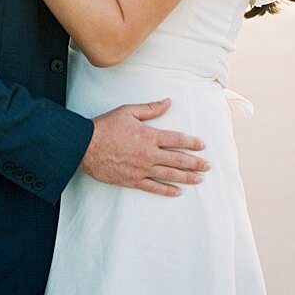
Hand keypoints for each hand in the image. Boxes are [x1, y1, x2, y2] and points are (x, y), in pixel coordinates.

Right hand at [81, 98, 208, 196]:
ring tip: (199, 179)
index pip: (176, 140)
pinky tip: (178, 191)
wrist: (87, 145)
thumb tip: (168, 102)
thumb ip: (150, 108)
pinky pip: (155, 187)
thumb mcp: (128, 111)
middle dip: (195, 162)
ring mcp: (143, 169)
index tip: (202, 146)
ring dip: (187, 177)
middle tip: (207, 165)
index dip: (191, 143)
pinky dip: (168, 190)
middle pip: (178, 160)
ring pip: (170, 175)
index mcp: (149, 136)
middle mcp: (150, 154)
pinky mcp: (134, 180)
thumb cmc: (106, 126)